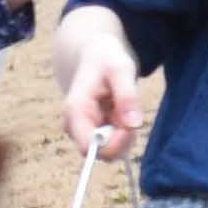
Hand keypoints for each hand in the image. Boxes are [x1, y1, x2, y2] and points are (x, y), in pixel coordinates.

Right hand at [54, 8, 154, 157]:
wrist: (96, 54)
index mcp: (75, 112)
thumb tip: (133, 125)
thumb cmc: (106, 59)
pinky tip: (124, 113)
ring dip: (125, 135)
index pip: (88, 147)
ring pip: (110, 151)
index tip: (129, 127)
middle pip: (102, 153)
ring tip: (125, 108)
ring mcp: (84, 131)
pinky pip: (114, 144)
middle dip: (123, 138)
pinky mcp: (94, 132)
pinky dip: (125, 132)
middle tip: (130, 112)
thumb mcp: (120, 69)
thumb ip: (127, 96)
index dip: (112, 144)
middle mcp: (75, 126)